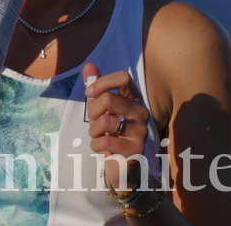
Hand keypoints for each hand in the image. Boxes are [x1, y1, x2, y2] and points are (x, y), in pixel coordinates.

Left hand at [83, 63, 151, 193]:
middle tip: (94, 121)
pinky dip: (95, 145)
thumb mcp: (99, 109)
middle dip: (92, 111)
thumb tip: (89, 65)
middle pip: (109, 99)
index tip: (89, 93)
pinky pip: (106, 141)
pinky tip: (101, 147)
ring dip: (93, 130)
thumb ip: (95, 87)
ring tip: (98, 136)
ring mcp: (141, 131)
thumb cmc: (110, 133)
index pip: (123, 77)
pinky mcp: (136, 150)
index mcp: (134, 98)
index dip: (102, 82)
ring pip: (106, 121)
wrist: (120, 166)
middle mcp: (141, 112)